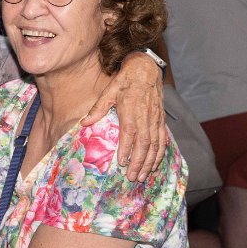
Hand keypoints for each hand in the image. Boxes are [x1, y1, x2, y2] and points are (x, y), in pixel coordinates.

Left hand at [83, 53, 164, 180]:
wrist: (146, 69)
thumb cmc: (125, 81)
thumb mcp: (108, 92)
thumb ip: (97, 109)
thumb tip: (84, 123)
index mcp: (130, 112)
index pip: (130, 135)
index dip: (127, 151)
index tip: (122, 164)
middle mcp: (145, 118)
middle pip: (144, 145)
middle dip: (139, 163)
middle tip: (133, 178)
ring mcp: (155, 120)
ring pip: (155, 145)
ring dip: (150, 162)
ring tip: (143, 176)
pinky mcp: (161, 120)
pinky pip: (163, 140)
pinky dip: (160, 153)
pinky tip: (156, 163)